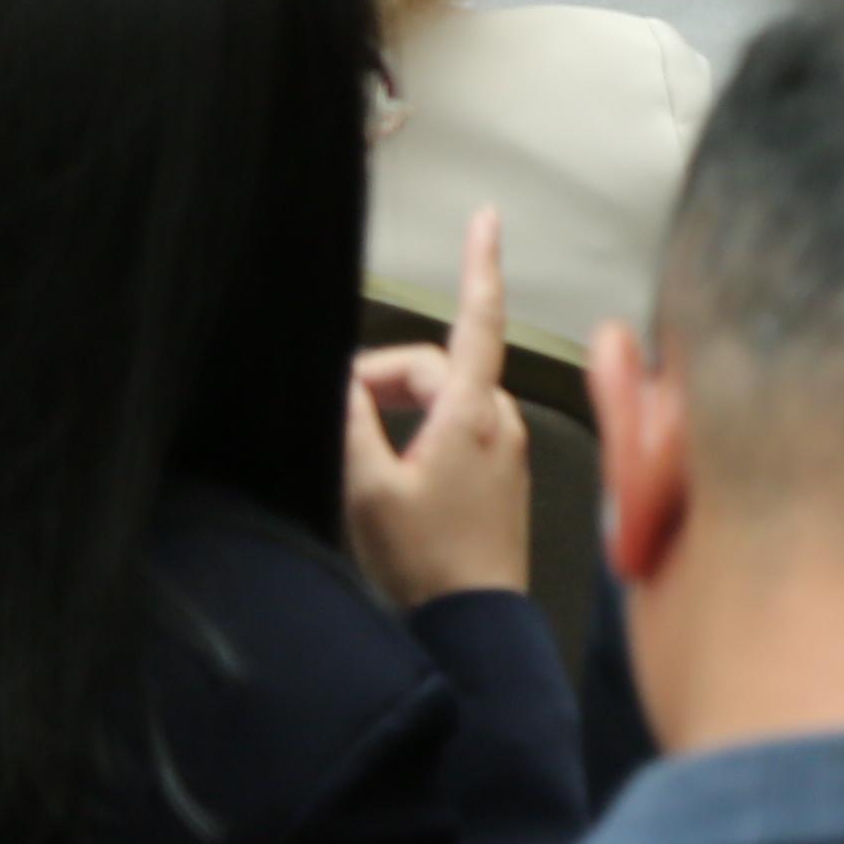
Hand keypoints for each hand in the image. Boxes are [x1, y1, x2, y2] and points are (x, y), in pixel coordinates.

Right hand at [342, 210, 532, 608]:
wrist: (473, 624)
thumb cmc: (424, 562)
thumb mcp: (367, 489)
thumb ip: (351, 426)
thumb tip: (340, 383)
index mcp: (473, 413)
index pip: (478, 321)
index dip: (479, 265)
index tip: (485, 219)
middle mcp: (501, 421)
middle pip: (440, 368)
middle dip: (385, 379)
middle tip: (337, 415)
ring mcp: (506, 448)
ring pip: (448, 400)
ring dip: (402, 409)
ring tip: (361, 452)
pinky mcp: (503, 474)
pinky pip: (460, 430)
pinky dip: (422, 432)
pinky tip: (392, 473)